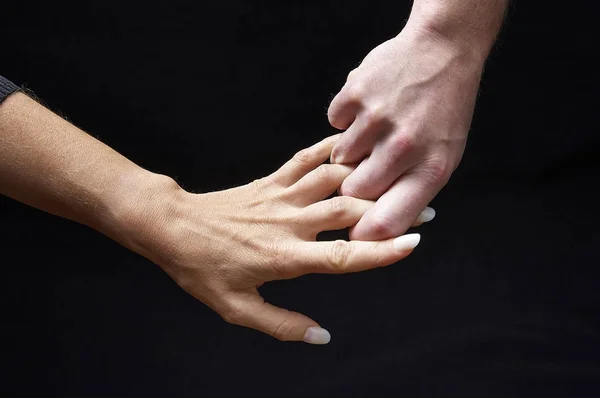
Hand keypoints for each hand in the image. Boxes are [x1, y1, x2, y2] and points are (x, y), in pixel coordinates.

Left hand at [124, 135, 428, 343]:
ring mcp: (281, 197)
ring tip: (399, 177)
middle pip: (347, 210)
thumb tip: (321, 336)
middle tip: (424, 208)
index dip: (380, 251)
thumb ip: (281, 325)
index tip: (412, 243)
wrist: (171, 226)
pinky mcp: (271, 181)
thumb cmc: (201, 269)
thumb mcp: (236, 309)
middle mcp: (289, 222)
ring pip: (332, 180)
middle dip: (388, 208)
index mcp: (284, 256)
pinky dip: (329, 149)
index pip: (342, 255)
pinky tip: (350, 144)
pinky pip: (305, 160)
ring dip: (368, 177)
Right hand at [328, 26, 484, 239]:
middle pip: (352, 193)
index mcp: (430, 170)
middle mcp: (403, 147)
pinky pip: (334, 123)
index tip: (355, 234)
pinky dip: (347, 119)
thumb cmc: (444, 111)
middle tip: (368, 167)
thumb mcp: (443, 157)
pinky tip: (370, 107)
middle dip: (353, 186)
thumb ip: (412, 193)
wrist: (444, 50)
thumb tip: (373, 227)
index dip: (365, 237)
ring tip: (374, 130)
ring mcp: (377, 119)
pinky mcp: (356, 93)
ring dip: (350, 150)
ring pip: (338, 159)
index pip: (386, 222)